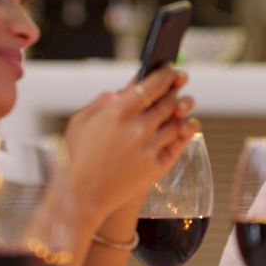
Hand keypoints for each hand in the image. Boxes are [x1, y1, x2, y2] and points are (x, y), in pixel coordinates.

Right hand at [63, 66, 199, 221]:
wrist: (83, 196)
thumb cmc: (79, 157)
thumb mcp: (80, 123)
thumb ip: (101, 103)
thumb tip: (121, 90)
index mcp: (117, 112)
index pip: (151, 85)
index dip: (165, 74)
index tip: (170, 69)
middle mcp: (137, 128)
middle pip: (168, 101)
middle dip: (176, 89)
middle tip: (180, 82)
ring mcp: (149, 147)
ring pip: (177, 121)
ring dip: (183, 108)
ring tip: (184, 103)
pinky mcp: (156, 166)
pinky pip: (178, 143)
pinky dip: (186, 131)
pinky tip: (186, 125)